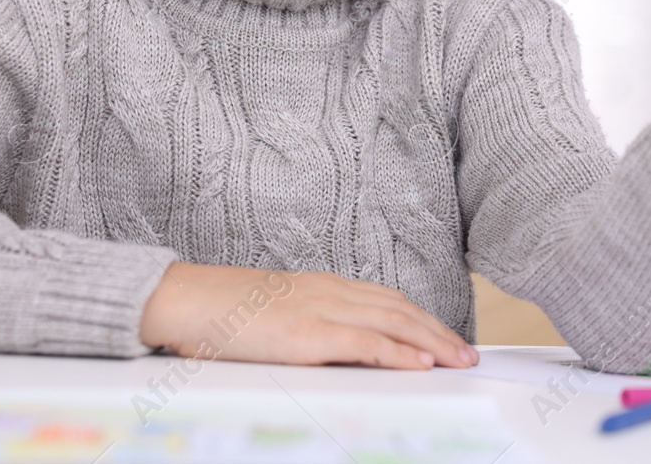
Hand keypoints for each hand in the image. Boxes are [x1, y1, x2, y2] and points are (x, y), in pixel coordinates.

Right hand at [138, 262, 479, 368]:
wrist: (183, 300)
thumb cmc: (221, 312)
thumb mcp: (275, 314)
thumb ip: (309, 325)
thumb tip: (335, 350)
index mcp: (323, 285)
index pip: (387, 299)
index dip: (421, 318)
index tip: (446, 336)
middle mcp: (330, 291)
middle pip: (400, 309)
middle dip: (438, 332)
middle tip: (467, 354)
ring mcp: (321, 310)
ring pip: (393, 323)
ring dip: (432, 343)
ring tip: (458, 361)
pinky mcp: (309, 334)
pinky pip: (366, 344)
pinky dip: (399, 353)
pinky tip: (422, 364)